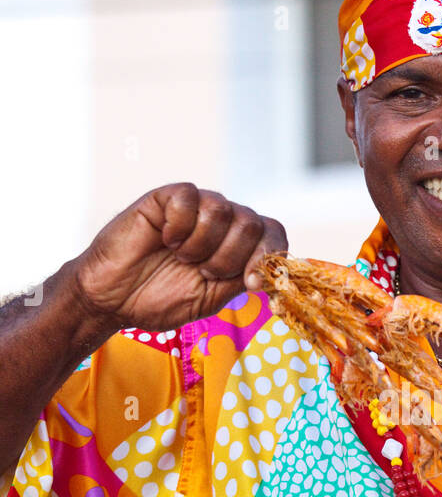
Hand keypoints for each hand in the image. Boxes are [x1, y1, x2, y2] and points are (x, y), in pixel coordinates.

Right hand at [70, 183, 286, 331]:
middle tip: (201, 272)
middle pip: (251, 224)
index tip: (250, 284)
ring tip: (180, 256)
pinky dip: (180, 227)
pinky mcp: (167, 197)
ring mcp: (195, 207)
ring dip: (202, 245)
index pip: (272, 232)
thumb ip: (241, 279)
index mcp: (237, 245)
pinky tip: (165, 238)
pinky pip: (190, 197)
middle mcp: (221, 222)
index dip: (270, 254)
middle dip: (229, 259)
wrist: (113, 299)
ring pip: (223, 210)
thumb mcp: (211, 298)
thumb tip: (273, 270)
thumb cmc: (158, 299)